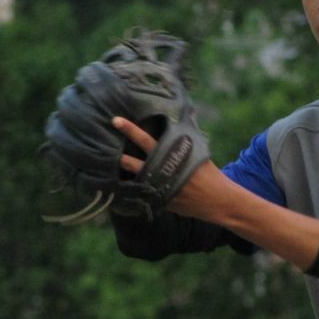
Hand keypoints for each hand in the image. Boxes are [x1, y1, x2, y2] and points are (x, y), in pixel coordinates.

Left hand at [111, 116, 227, 221]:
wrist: (218, 201)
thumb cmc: (208, 173)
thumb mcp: (198, 153)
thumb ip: (185, 137)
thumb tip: (184, 115)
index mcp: (171, 157)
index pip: (146, 141)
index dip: (131, 130)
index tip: (116, 120)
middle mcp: (163, 173)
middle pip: (135, 163)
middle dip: (118, 156)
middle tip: (100, 146)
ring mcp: (160, 190)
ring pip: (134, 182)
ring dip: (119, 176)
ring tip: (102, 170)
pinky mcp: (160, 203)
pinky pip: (141, 197)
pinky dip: (130, 193)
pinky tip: (117, 189)